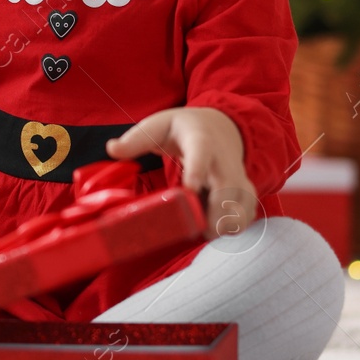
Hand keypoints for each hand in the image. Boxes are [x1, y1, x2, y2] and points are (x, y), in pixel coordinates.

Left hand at [105, 107, 257, 239]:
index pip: (201, 153)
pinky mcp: (243, 189)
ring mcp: (237, 175)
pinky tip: (217, 231)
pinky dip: (236, 225)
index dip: (197, 171)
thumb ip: (136, 139)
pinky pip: (247, 211)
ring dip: (228, 222)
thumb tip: (111, 148)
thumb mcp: (157, 125)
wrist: (220, 126)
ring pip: (243, 202)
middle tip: (199, 229)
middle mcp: (223, 159)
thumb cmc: (182, 128)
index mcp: (200, 139)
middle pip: (228, 186)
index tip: (190, 190)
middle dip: (217, 210)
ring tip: (207, 233)